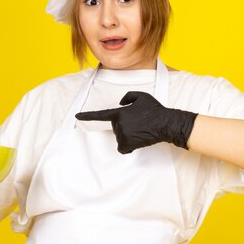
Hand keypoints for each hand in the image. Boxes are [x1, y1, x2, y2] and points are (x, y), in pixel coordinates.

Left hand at [75, 91, 197, 153]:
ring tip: (140, 131)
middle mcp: (119, 124)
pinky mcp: (128, 144)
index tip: (77, 116)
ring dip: (128, 136)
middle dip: (125, 125)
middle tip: (138, 123)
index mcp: (119, 112)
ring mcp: (123, 135)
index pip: (100, 114)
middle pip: (115, 127)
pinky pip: (122, 148)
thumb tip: (120, 103)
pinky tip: (137, 141)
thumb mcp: (141, 96)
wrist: (165, 123)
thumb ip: (127, 97)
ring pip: (120, 137)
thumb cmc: (154, 110)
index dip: (87, 115)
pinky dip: (128, 147)